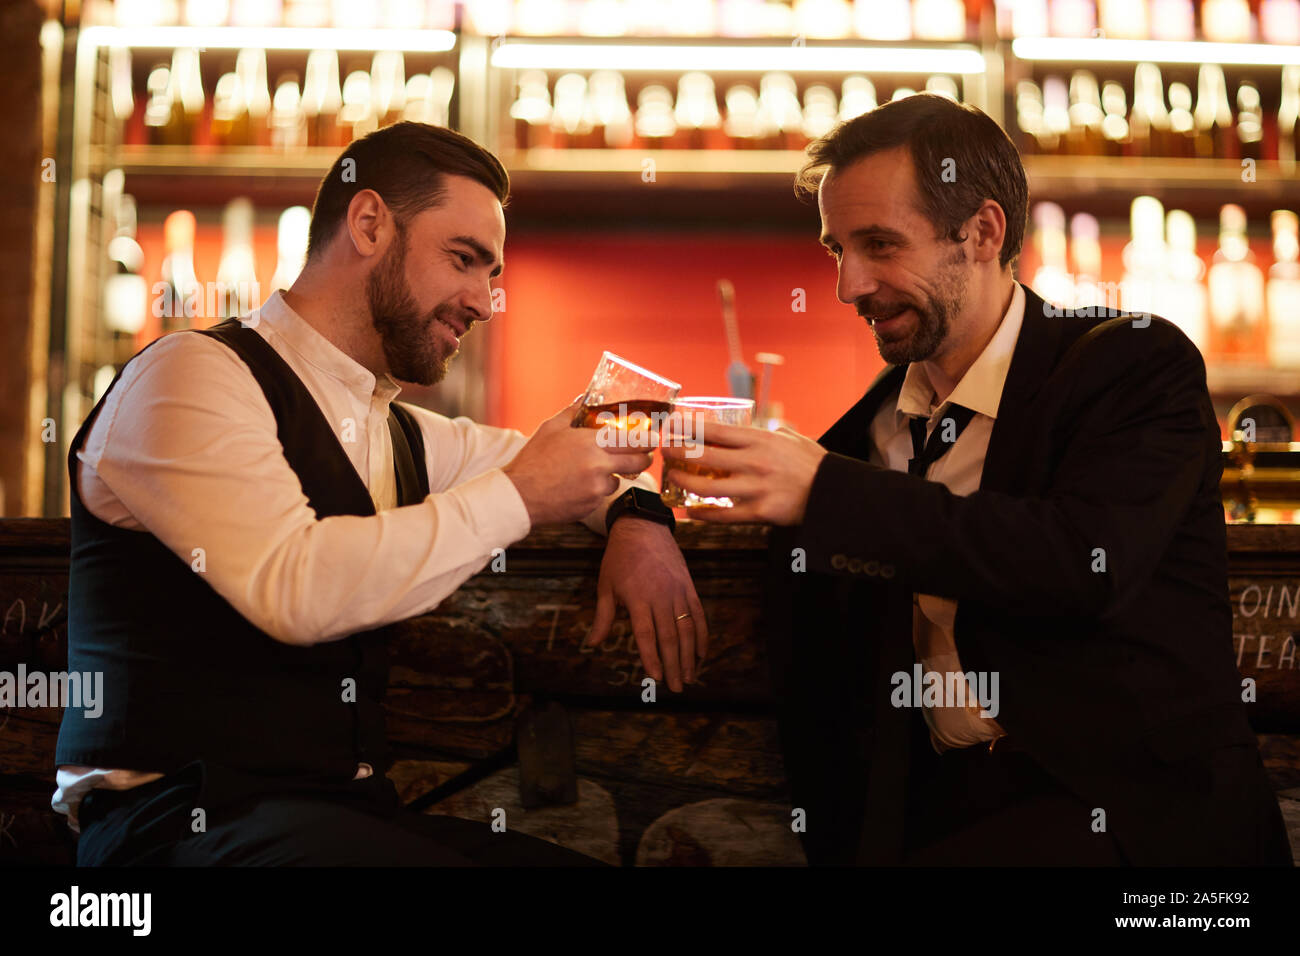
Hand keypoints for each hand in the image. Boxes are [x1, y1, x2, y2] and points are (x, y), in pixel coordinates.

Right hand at [503, 399, 652, 526]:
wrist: (520, 495)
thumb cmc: (534, 459)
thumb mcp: (551, 427)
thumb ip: (574, 411)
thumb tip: (586, 397)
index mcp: (591, 443)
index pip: (634, 440)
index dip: (648, 440)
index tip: (653, 438)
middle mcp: (599, 466)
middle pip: (638, 462)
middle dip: (644, 458)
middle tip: (643, 454)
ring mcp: (597, 488)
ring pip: (619, 479)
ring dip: (614, 474)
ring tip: (594, 470)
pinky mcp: (592, 505)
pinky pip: (603, 494)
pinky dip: (597, 489)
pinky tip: (579, 484)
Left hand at [584, 517, 707, 692]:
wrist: (643, 527)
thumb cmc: (619, 558)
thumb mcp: (605, 585)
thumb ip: (603, 617)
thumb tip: (592, 644)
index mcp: (637, 598)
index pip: (646, 634)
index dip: (651, 657)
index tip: (655, 677)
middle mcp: (660, 597)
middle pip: (669, 637)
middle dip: (673, 664)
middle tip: (676, 688)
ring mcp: (678, 592)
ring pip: (687, 629)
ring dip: (689, 656)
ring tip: (689, 676)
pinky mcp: (689, 587)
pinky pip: (698, 615)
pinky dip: (701, 635)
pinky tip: (701, 653)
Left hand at [659, 422, 827, 524]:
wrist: (833, 493)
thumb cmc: (812, 464)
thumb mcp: (793, 438)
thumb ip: (772, 431)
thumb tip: (761, 425)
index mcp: (761, 440)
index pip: (715, 431)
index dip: (688, 427)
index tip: (672, 425)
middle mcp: (755, 462)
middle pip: (703, 457)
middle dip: (678, 453)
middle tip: (665, 450)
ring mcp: (755, 488)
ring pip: (707, 487)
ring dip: (684, 482)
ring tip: (672, 478)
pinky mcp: (760, 512)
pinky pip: (723, 515)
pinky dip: (703, 513)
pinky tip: (690, 510)